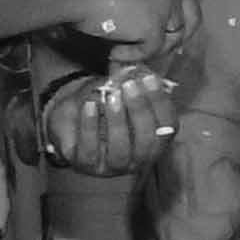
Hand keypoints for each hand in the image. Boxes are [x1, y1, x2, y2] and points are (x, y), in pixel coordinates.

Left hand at [41, 61, 173, 175]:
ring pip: (120, 150)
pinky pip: (89, 150)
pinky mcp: (85, 165)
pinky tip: (90, 105)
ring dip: (117, 121)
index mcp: (155, 141)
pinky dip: (90, 126)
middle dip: (139, 111)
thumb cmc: (106, 105)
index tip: (149, 79)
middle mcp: (138, 159)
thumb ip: (137, 86)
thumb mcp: (123, 93)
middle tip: (130, 86)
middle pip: (146, 141)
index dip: (160, 103)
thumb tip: (142, 73)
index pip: (167, 127)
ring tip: (111, 96)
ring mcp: (112, 166)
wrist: (72, 119)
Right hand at [67, 0, 192, 64]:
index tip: (162, 33)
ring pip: (172, 37)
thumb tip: (137, 22)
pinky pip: (150, 50)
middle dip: (178, 37)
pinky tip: (114, 52)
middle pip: (191, 17)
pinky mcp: (154, 27)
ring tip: (125, 51)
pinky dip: (133, 55)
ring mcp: (166, 6)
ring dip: (151, 48)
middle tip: (160, 51)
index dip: (173, 18)